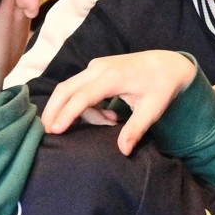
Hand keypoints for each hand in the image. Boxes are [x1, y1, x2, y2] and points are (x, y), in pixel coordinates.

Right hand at [39, 50, 202, 152]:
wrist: (168, 63)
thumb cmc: (161, 86)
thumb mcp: (153, 109)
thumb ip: (136, 129)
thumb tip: (123, 150)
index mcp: (113, 76)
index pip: (82, 96)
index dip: (67, 114)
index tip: (55, 131)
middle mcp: (99, 68)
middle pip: (65, 89)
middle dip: (53, 111)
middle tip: (46, 134)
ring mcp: (95, 66)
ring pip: (69, 88)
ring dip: (74, 111)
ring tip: (106, 123)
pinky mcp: (95, 68)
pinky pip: (78, 87)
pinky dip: (83, 105)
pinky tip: (106, 116)